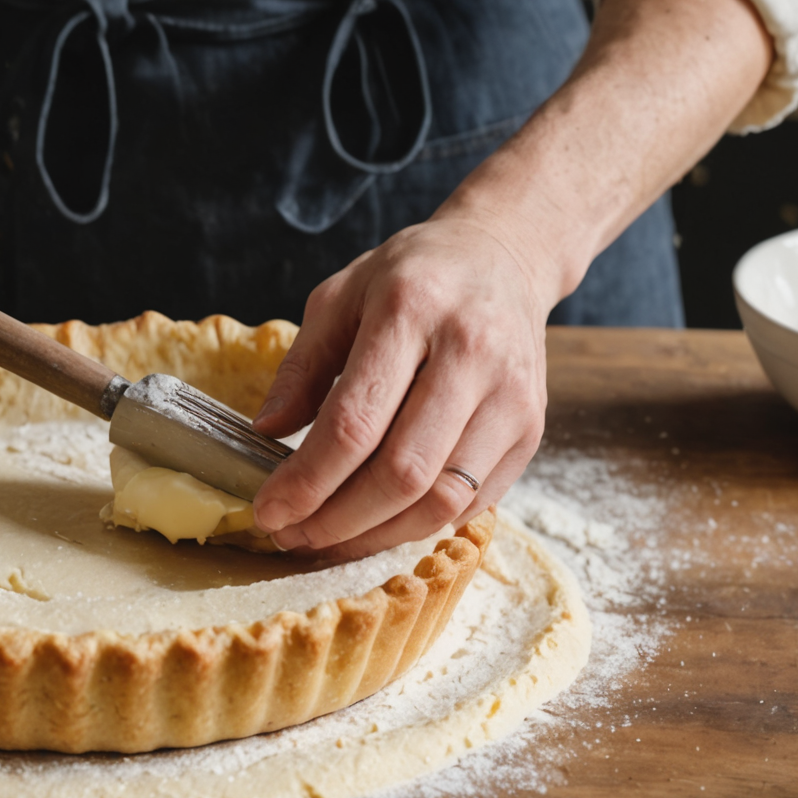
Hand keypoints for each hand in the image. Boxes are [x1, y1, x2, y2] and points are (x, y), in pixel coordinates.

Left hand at [248, 214, 555, 559]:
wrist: (503, 258)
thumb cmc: (412, 278)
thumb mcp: (340, 297)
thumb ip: (301, 365)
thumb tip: (266, 432)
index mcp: (411, 310)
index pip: (355, 422)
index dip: (307, 480)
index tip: (269, 510)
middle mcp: (471, 353)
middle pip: (401, 472)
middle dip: (337, 520)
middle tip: (292, 535)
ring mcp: (511, 396)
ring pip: (441, 499)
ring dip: (376, 535)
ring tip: (328, 539)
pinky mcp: (531, 429)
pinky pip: (472, 502)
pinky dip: (418, 525)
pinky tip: (377, 524)